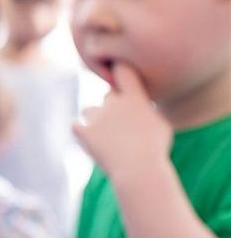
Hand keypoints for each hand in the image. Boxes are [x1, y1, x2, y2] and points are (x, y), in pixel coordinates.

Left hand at [73, 62, 172, 180]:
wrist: (139, 170)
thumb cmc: (155, 149)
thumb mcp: (161, 125)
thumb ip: (146, 110)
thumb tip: (139, 103)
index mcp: (135, 98)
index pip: (123, 71)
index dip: (119, 68)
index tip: (117, 67)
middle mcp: (114, 102)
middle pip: (109, 95)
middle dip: (115, 105)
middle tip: (122, 124)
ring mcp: (97, 116)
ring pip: (90, 110)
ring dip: (96, 119)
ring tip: (108, 136)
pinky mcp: (84, 131)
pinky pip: (76, 125)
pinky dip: (82, 131)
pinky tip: (91, 139)